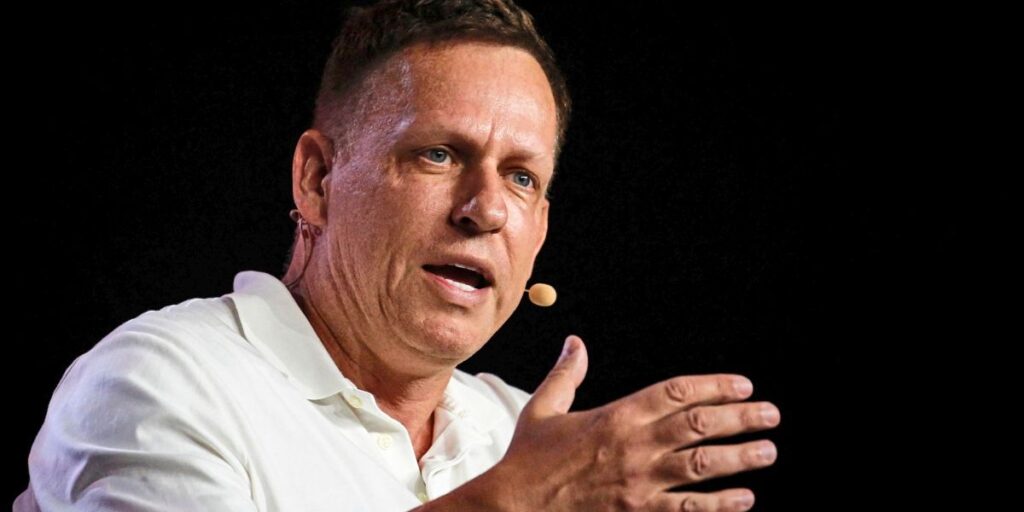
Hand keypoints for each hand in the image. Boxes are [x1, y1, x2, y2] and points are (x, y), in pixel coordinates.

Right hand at [491, 335, 779, 510]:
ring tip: (767, 451)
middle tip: (770, 414)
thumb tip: (575, 343)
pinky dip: (718, 503)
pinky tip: (743, 498)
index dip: (714, 385)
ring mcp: (639, 483)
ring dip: (740, 457)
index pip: (676, 392)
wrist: (515, 506)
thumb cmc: (528, 460)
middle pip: (699, 425)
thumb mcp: (544, 409)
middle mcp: (633, 446)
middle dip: (740, 417)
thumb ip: (566, 375)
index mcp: (615, 416)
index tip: (741, 385)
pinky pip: (687, 509)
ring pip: (701, 465)